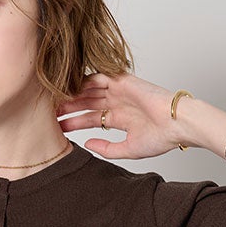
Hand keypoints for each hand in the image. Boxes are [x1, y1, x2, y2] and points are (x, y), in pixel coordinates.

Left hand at [56, 72, 187, 159]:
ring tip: (53, 102)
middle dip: (68, 107)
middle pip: (86, 103)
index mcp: (120, 118)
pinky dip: (82, 81)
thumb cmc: (160, 138)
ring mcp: (119, 90)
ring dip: (71, 94)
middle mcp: (118, 102)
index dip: (74, 122)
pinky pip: (98, 77)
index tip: (57, 129)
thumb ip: (107, 148)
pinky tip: (67, 88)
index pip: (90, 118)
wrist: (177, 124)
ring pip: (89, 90)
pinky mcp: (123, 80)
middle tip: (48, 113)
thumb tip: (87, 144)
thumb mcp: (128, 149)